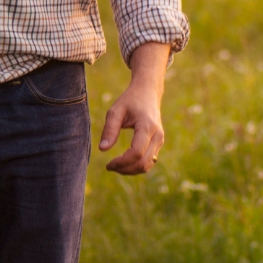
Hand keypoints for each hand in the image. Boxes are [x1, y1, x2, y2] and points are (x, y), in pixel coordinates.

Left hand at [100, 41, 170, 173]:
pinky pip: (150, 161)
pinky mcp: (159, 143)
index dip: (121, 162)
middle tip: (110, 167)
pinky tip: (124, 163)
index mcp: (147, 126)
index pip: (136, 152)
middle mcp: (157, 135)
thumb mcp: (116, 111)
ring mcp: (160, 140)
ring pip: (148, 165)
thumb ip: (109, 129)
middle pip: (143, 163)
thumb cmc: (130, 100)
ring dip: (131, 170)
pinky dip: (137, 166)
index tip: (108, 164)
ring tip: (115, 166)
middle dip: (125, 169)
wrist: (148, 92)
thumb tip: (102, 149)